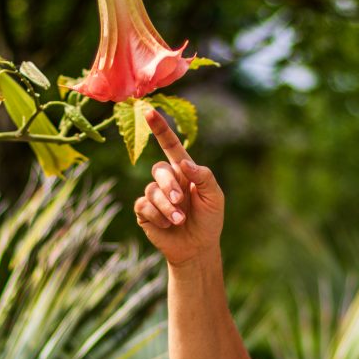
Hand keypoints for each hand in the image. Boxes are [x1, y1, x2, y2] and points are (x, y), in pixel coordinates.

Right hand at [134, 110, 223, 265]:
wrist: (198, 247)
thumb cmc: (209, 219)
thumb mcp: (214, 196)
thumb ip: (203, 176)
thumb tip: (183, 163)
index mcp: (184, 171)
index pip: (169, 145)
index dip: (160, 128)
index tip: (149, 111)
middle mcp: (167, 180)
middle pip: (159, 169)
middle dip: (169, 186)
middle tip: (180, 203)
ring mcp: (154, 195)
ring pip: (151, 190)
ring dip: (166, 206)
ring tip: (179, 220)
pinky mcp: (145, 212)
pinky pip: (143, 205)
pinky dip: (157, 216)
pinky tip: (167, 225)